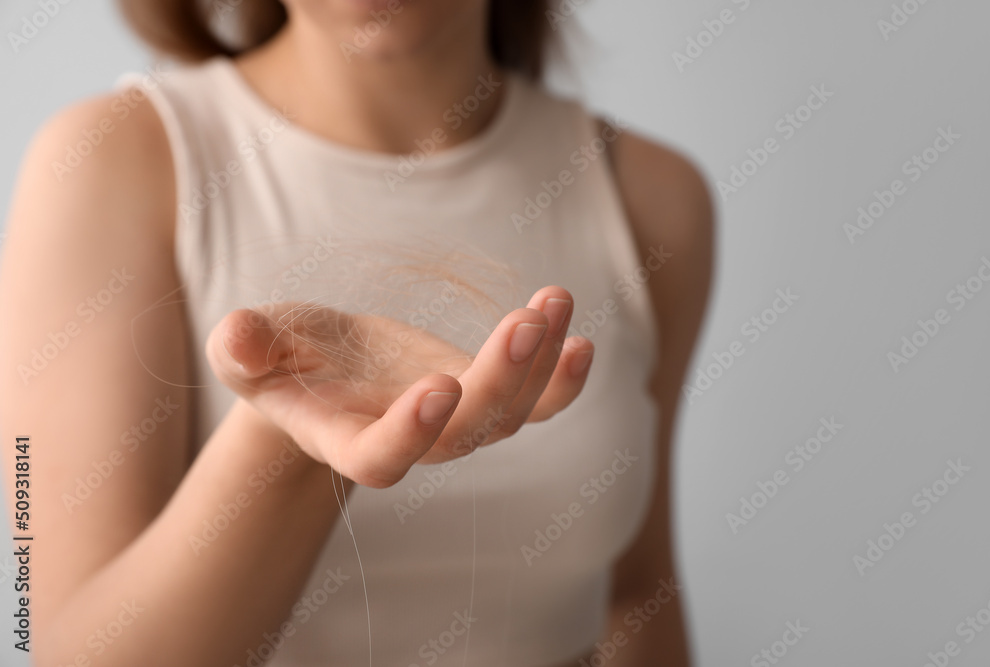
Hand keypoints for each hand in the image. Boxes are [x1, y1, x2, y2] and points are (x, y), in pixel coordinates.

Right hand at [205, 286, 594, 487]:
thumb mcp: (253, 348)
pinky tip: (579, 337)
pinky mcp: (485, 398)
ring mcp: (455, 424)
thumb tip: (238, 338)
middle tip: (525, 320)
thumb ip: (244, 348)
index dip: (411, 432)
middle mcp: (410, 442)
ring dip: (541, 365)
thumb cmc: (283, 358)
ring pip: (511, 417)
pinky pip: (536, 404)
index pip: (381, 459)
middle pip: (465, 434)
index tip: (440, 386)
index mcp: (345, 439)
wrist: (327, 369)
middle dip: (501, 380)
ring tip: (553, 301)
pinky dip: (563, 380)